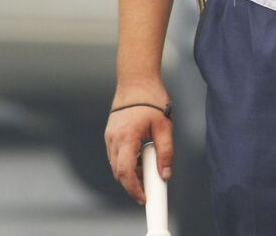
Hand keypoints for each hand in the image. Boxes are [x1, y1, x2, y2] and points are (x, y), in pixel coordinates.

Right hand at [103, 83, 173, 204]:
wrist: (136, 79)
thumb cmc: (151, 99)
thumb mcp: (164, 126)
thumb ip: (166, 152)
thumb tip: (165, 173)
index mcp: (126, 137)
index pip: (125, 172)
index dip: (134, 188)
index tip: (144, 197)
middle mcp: (113, 138)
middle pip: (118, 171)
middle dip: (132, 183)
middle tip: (148, 188)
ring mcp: (109, 136)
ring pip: (116, 164)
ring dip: (129, 171)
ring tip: (148, 168)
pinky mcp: (110, 133)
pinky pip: (116, 154)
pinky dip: (126, 160)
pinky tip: (140, 156)